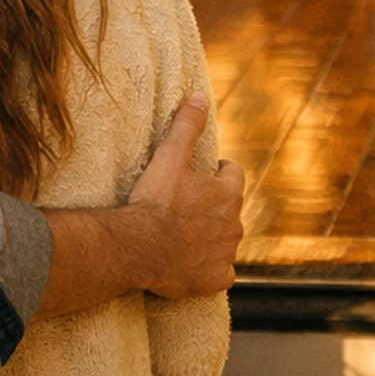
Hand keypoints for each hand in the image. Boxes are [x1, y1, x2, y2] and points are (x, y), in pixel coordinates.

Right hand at [128, 96, 244, 297]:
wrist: (139, 247)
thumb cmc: (154, 200)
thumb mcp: (169, 155)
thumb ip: (187, 124)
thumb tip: (199, 96)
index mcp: (229, 193)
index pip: (232, 174)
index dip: (215, 173)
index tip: (196, 177)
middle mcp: (235, 224)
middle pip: (228, 209)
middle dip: (211, 207)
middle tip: (182, 208)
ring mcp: (227, 254)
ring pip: (224, 241)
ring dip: (209, 237)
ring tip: (180, 235)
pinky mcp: (217, 280)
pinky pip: (219, 273)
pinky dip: (206, 268)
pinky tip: (186, 264)